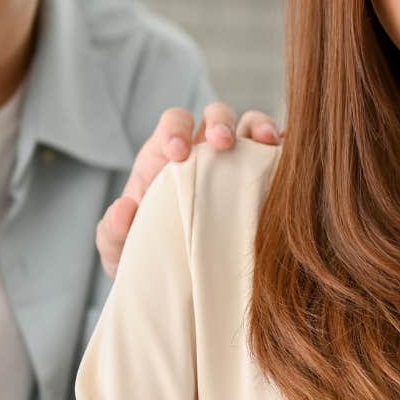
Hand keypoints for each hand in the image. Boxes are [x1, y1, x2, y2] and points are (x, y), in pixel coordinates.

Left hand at [95, 103, 281, 276]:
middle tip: (222, 143)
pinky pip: (278, 156)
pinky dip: (285, 151)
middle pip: (218, 114)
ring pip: (252, 126)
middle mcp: (205, 151)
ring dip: (260, 126)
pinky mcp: (263, 180)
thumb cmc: (146, 258)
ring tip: (267, 141)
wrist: (178, 285)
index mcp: (168, 156)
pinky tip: (289, 164)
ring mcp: (237, 162)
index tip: (177, 154)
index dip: (177, 129)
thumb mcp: (120, 251)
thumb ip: (111, 231)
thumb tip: (124, 207)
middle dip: (221, 121)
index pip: (175, 121)